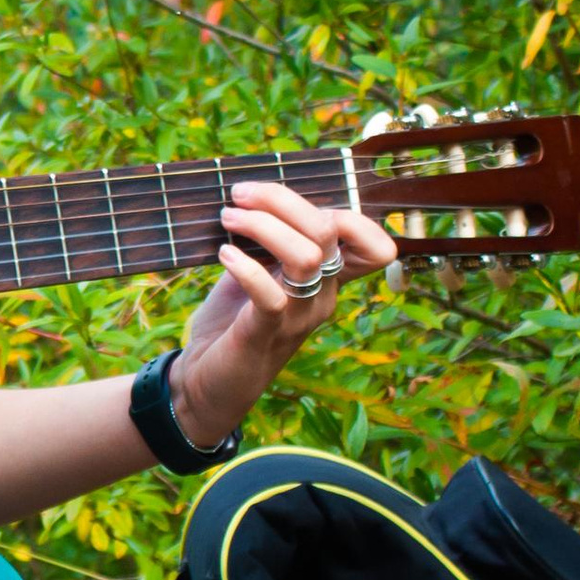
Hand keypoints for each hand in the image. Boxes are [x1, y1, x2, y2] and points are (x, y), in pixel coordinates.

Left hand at [169, 178, 396, 444]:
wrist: (205, 384)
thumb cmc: (230, 323)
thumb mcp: (255, 273)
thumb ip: (268, 243)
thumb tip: (254, 197)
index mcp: (326, 281)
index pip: (374, 246)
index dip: (346, 213)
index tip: (282, 198)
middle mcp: (321, 297)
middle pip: (327, 231)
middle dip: (281, 200)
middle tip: (238, 195)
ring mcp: (297, 317)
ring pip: (306, 256)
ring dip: (263, 226)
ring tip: (228, 219)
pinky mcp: (265, 335)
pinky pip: (272, 296)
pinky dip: (247, 267)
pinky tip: (224, 255)